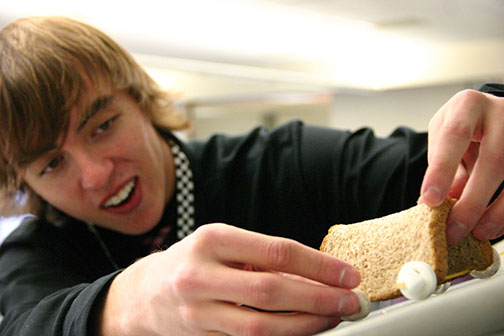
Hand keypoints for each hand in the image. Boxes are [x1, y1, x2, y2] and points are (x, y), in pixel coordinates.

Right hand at [98, 224, 360, 335]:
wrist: (144, 293)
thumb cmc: (193, 261)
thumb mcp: (222, 244)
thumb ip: (262, 257)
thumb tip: (318, 275)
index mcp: (212, 240)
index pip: (276, 252)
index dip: (319, 265)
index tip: (348, 274)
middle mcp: (201, 275)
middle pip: (271, 292)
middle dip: (319, 299)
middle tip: (350, 302)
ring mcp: (197, 312)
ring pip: (262, 327)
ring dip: (306, 325)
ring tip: (333, 319)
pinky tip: (303, 331)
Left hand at [420, 89, 503, 242]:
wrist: (492, 113)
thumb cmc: (463, 126)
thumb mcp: (444, 137)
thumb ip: (442, 166)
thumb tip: (434, 204)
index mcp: (469, 105)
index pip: (454, 136)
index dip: (442, 170)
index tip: (430, 201)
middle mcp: (502, 111)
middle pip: (494, 160)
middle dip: (472, 201)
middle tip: (454, 230)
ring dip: (497, 211)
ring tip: (477, 233)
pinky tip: (494, 227)